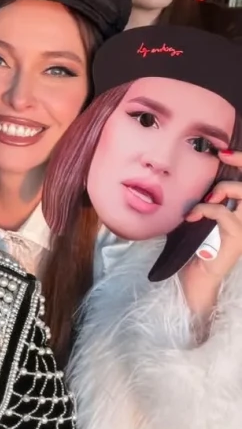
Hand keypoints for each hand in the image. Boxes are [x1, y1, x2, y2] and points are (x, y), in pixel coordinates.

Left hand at [181, 151, 241, 323]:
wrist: (198, 277)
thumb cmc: (199, 245)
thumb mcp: (205, 214)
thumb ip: (210, 197)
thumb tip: (200, 173)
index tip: (225, 151)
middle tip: (222, 156)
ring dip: (223, 189)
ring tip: (206, 200)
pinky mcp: (238, 236)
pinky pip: (221, 212)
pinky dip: (204, 210)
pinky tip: (192, 217)